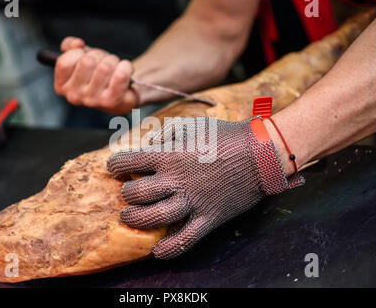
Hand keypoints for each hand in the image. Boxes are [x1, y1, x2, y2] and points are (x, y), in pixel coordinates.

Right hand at [54, 37, 137, 114]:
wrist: (122, 93)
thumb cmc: (99, 72)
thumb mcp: (82, 56)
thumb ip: (71, 46)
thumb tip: (76, 44)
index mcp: (62, 86)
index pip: (64, 62)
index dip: (78, 52)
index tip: (85, 55)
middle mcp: (74, 96)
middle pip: (87, 61)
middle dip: (99, 55)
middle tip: (105, 61)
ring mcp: (92, 101)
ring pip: (104, 67)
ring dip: (113, 61)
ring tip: (115, 67)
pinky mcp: (110, 102)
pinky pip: (120, 76)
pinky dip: (125, 67)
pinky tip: (125, 69)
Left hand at [107, 117, 303, 258]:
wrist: (261, 153)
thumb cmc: (225, 136)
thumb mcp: (193, 124)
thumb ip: (166, 131)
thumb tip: (148, 143)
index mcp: (170, 155)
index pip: (129, 162)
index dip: (115, 166)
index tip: (114, 169)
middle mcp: (176, 180)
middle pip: (135, 193)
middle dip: (126, 194)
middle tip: (127, 192)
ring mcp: (192, 201)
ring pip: (153, 217)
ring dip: (135, 219)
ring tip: (129, 216)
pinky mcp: (209, 218)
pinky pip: (185, 239)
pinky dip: (169, 249)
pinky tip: (156, 252)